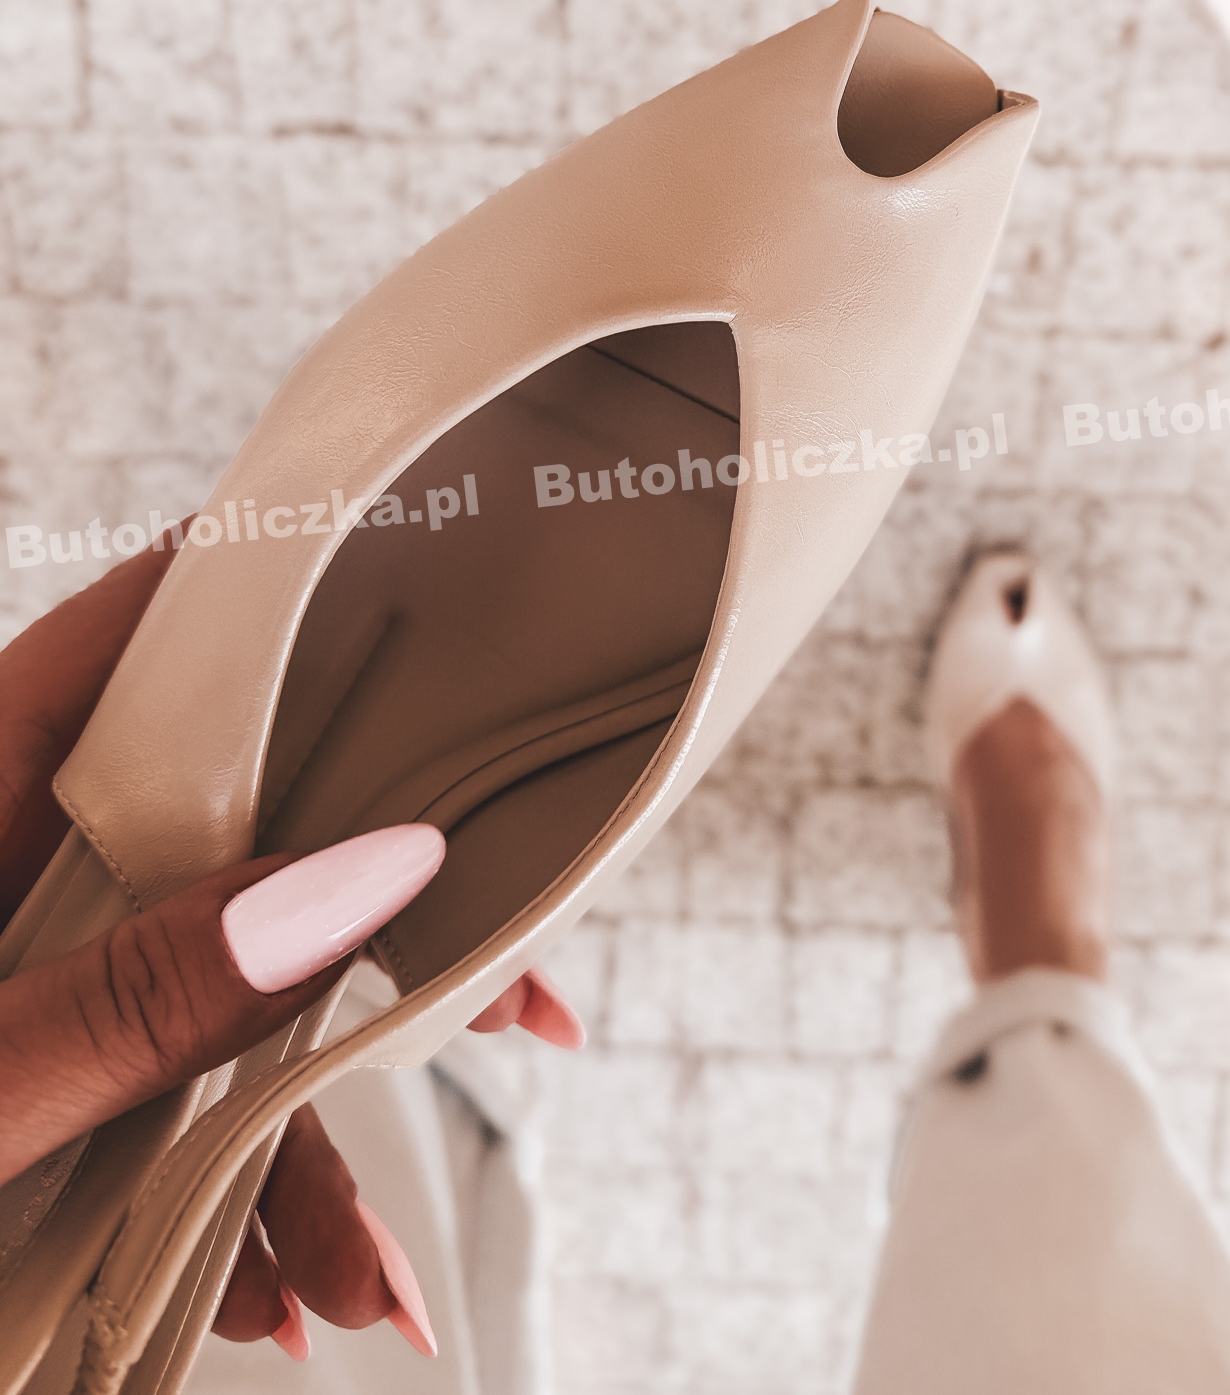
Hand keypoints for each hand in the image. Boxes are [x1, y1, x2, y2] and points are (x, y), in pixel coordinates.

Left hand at [0, 544, 582, 1358]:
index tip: (454, 591)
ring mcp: (13, 959)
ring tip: (364, 1292)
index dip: (297, 596)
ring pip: (208, 996)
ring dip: (295, 1145)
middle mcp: (0, 852)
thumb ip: (137, 996)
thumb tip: (364, 871)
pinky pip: (153, 1096)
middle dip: (376, 953)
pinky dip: (216, 1197)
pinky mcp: (20, 1061)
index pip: (147, 632)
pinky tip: (268, 1296)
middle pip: (233, 833)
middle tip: (519, 1009)